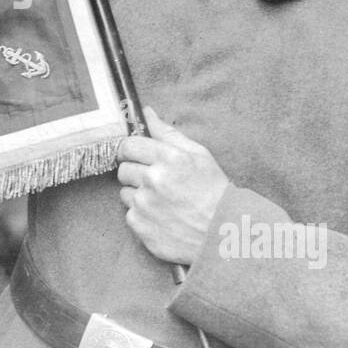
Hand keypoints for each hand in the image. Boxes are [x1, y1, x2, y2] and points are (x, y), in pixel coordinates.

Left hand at [116, 107, 231, 265]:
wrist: (224, 233)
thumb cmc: (213, 191)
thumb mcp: (199, 155)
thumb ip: (168, 133)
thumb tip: (146, 113)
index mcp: (168, 158)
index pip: (128, 146)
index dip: (130, 150)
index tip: (135, 156)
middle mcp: (153, 180)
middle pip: (123, 169)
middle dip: (135, 173)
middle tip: (155, 181)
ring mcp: (145, 205)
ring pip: (125, 193)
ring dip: (139, 195)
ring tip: (162, 201)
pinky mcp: (141, 226)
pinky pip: (130, 215)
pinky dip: (142, 216)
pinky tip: (162, 217)